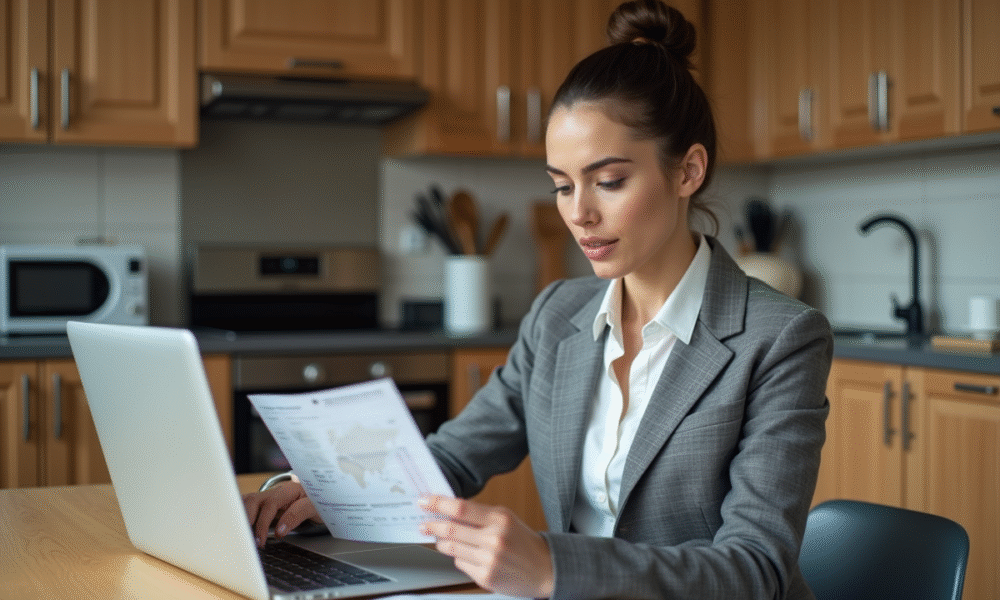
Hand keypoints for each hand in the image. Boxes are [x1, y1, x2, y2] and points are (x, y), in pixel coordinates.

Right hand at [242, 481, 320, 547]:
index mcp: (288, 490)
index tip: (270, 537)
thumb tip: (280, 530)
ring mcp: (266, 497)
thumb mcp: (315, 507)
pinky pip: (245, 505)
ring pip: (247, 503)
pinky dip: (238, 513)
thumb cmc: (316, 502)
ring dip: (242, 518)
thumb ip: (298, 514)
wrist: (318, 497)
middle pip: (254, 501)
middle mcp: (274, 492)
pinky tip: (234, 526)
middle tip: (253, 541)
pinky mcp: (262, 504)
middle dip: (249, 521)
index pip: (271, 504)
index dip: (267, 522)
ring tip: (242, 537)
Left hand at [420, 495, 553, 597]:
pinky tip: (467, 555)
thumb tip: (449, 509)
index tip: (424, 501)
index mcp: (500, 519)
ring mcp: (489, 560)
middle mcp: (494, 539)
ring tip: (441, 539)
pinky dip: (458, 557)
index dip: (438, 504)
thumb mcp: (506, 519)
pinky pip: (460, 564)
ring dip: (442, 543)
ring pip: (451, 549)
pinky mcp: (485, 577)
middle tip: (423, 524)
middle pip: (451, 530)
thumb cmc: (523, 541)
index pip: (461, 508)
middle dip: (432, 526)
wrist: (545, 569)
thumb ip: (480, 514)